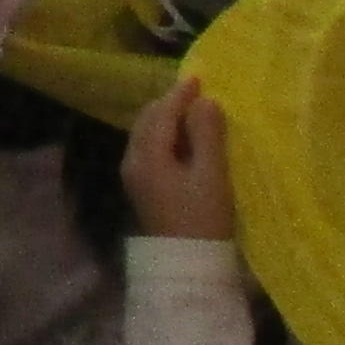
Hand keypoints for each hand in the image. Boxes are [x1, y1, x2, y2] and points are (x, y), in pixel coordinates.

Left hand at [123, 83, 238, 244]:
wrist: (187, 267)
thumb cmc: (203, 220)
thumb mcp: (212, 175)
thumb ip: (207, 135)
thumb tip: (205, 102)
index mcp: (147, 156)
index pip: (161, 113)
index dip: (180, 94)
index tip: (199, 78)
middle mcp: (133, 162)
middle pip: (147, 121)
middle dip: (169, 104)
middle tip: (196, 93)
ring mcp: (135, 177)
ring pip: (146, 135)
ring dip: (166, 120)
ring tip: (193, 113)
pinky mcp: (143, 189)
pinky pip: (150, 149)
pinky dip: (165, 136)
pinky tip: (185, 141)